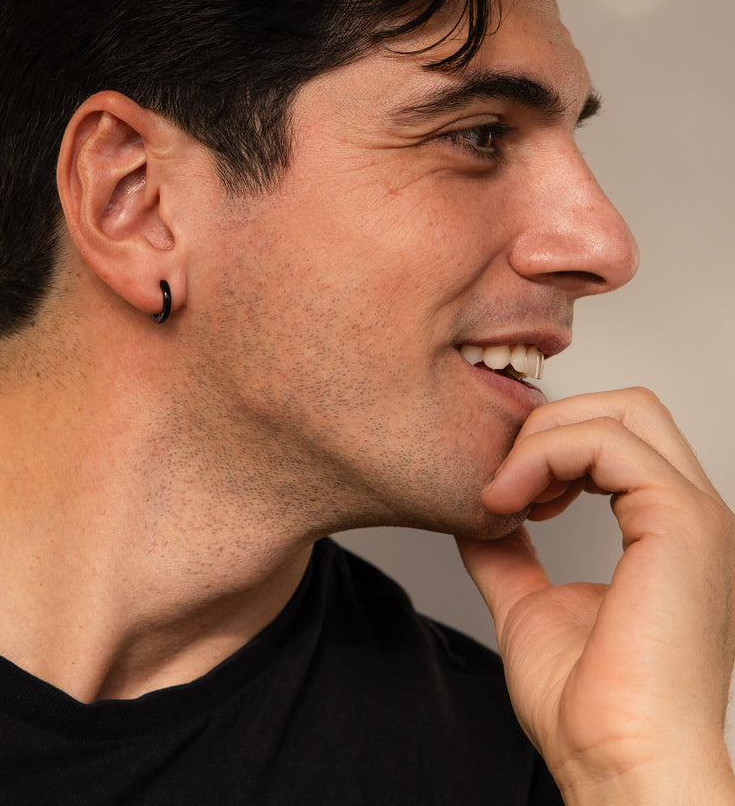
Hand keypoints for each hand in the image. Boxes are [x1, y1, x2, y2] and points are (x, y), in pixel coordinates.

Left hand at [457, 388, 734, 804]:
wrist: (617, 764)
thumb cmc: (588, 708)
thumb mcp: (529, 604)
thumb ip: (508, 552)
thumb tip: (478, 513)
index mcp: (664, 532)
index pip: (617, 436)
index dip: (550, 445)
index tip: (502, 493)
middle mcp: (687, 516)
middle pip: (625, 407)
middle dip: (550, 425)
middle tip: (505, 482)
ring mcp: (693, 515)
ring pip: (621, 410)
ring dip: (542, 438)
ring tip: (503, 494)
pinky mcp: (681, 522)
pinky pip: (607, 441)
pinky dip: (545, 455)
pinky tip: (511, 501)